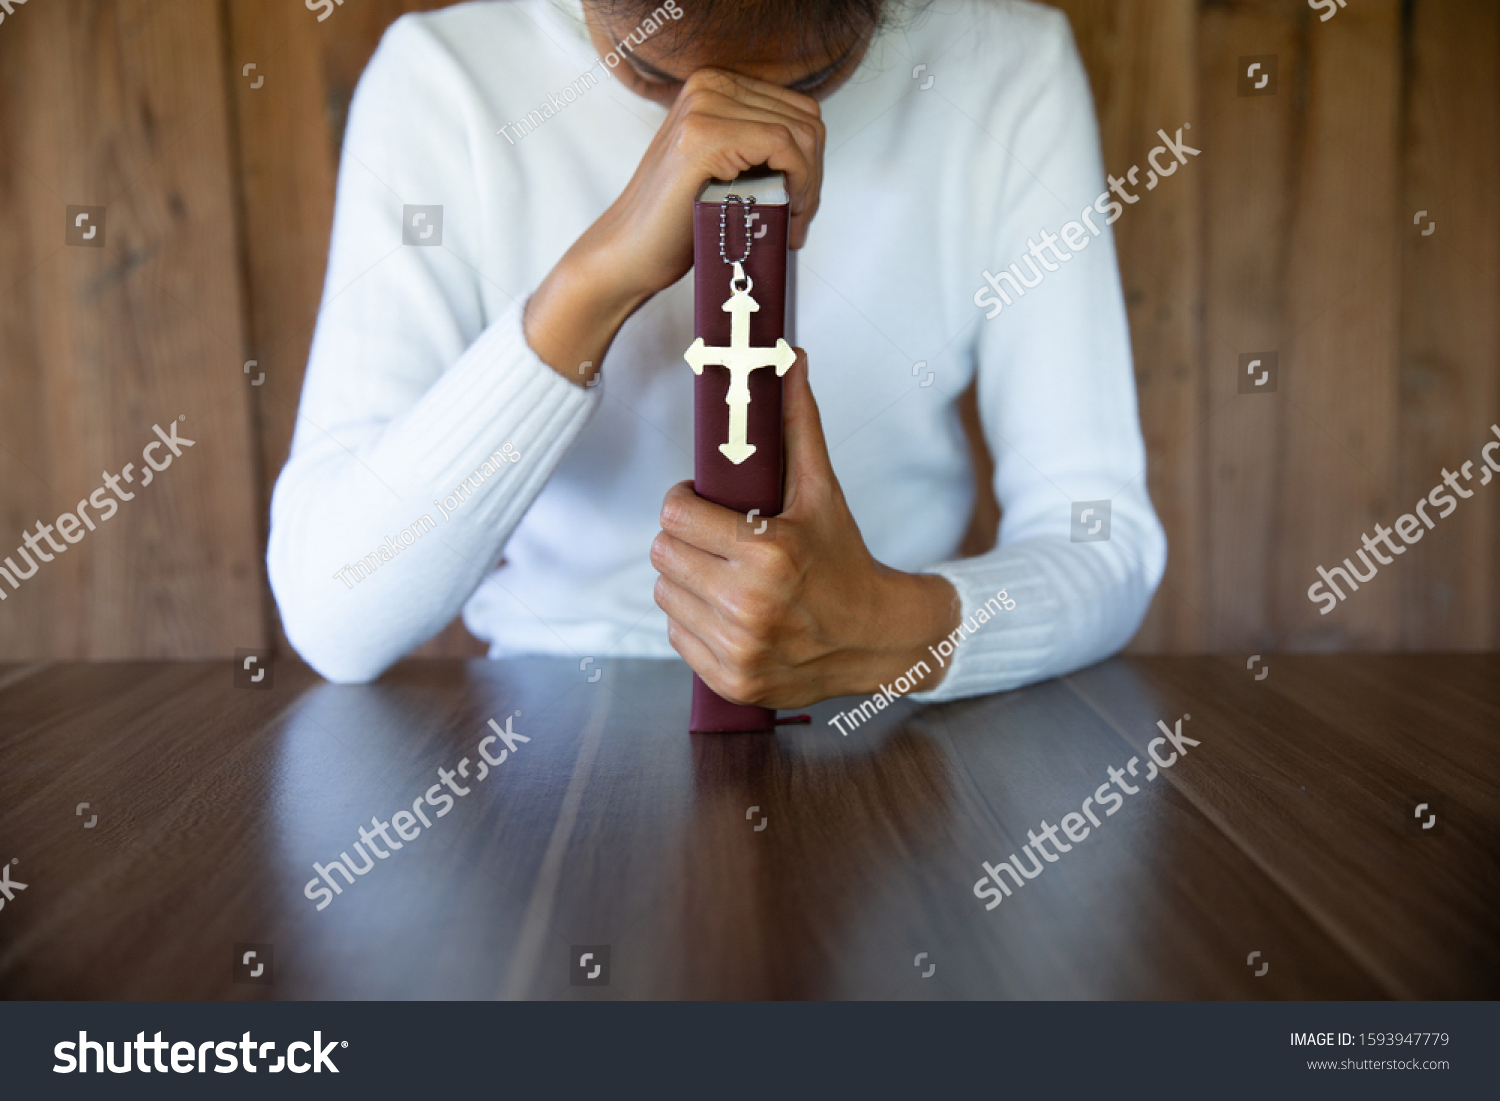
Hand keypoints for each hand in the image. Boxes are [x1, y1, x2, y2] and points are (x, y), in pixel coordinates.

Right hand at [525, 69, 824, 384]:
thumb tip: (814, 156)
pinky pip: (784, 146)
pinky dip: (798, 183)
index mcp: (715, 86)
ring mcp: (704, 106)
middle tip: (798, 219)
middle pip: (805, 119)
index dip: (812, 162)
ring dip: (808, 185)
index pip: (797, 109)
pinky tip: (786, 215)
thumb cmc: (677, 221)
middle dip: (814, 175)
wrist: (628, 253)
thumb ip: (759, 148)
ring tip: (790, 223)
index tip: (800, 204)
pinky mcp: (704, 135)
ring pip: (800, 133)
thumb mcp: (726, 170)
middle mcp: (709, 85)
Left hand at [650, 351, 959, 708]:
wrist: (876, 638)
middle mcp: (749, 605)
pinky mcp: (730, 679)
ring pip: (664, 595)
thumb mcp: (822, 491)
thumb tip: (790, 356)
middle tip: (713, 538)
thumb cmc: (843, 558)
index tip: (706, 504)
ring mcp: (738, 648)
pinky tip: (727, 610)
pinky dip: (693, 620)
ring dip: (685, 580)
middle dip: (683, 540)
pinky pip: (675, 635)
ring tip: (722, 573)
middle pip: (663, 554)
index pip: (675, 514)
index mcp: (768, 553)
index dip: (686, 503)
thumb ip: (799, 423)